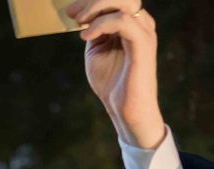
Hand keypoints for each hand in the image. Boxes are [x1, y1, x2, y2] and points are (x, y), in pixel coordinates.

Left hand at [67, 0, 164, 148]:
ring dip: (97, 7)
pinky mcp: (143, 45)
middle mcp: (141, 24)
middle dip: (93, 0)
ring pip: (124, 3)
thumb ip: (94, 31)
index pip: (114, 0)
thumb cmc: (112, 84)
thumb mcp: (96, 52)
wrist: (125, 111)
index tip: (69, 12)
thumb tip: (81, 15)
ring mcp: (144, 33)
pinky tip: (87, 36)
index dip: (90, 1)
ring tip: (79, 22)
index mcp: (131, 24)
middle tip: (72, 14)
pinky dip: (102, 23)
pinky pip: (123, 22)